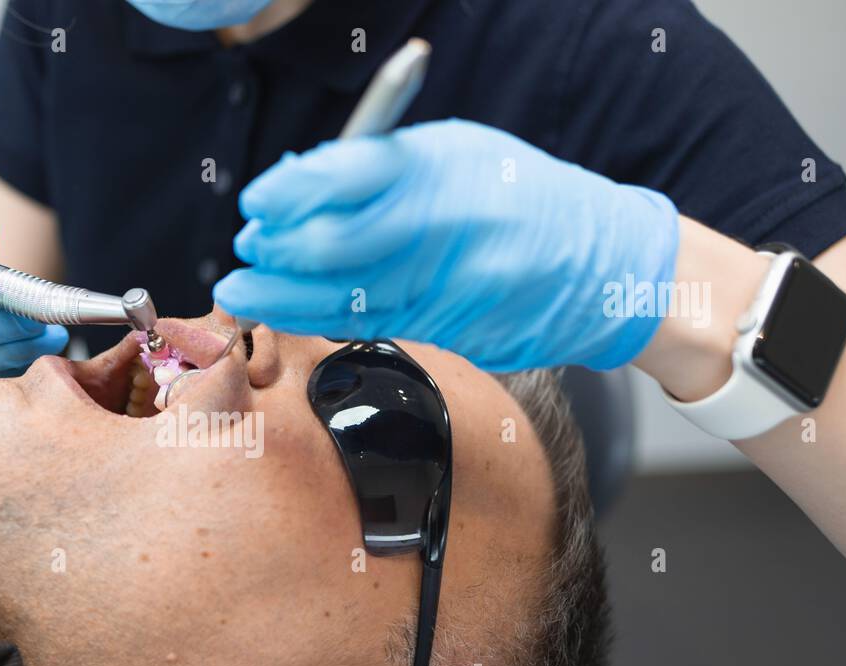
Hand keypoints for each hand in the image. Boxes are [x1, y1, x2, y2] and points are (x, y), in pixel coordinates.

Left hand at [214, 119, 679, 370]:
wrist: (600, 266)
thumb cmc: (520, 197)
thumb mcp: (457, 154)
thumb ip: (380, 168)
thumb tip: (297, 186)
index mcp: (448, 170)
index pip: (352, 177)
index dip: (293, 193)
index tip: (258, 202)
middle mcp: (448, 230)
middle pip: (339, 246)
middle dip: (280, 251)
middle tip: (249, 249)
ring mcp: (449, 287)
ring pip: (346, 298)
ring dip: (284, 298)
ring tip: (245, 292)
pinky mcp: (447, 331)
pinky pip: (371, 325)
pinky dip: (321, 319)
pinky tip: (290, 312)